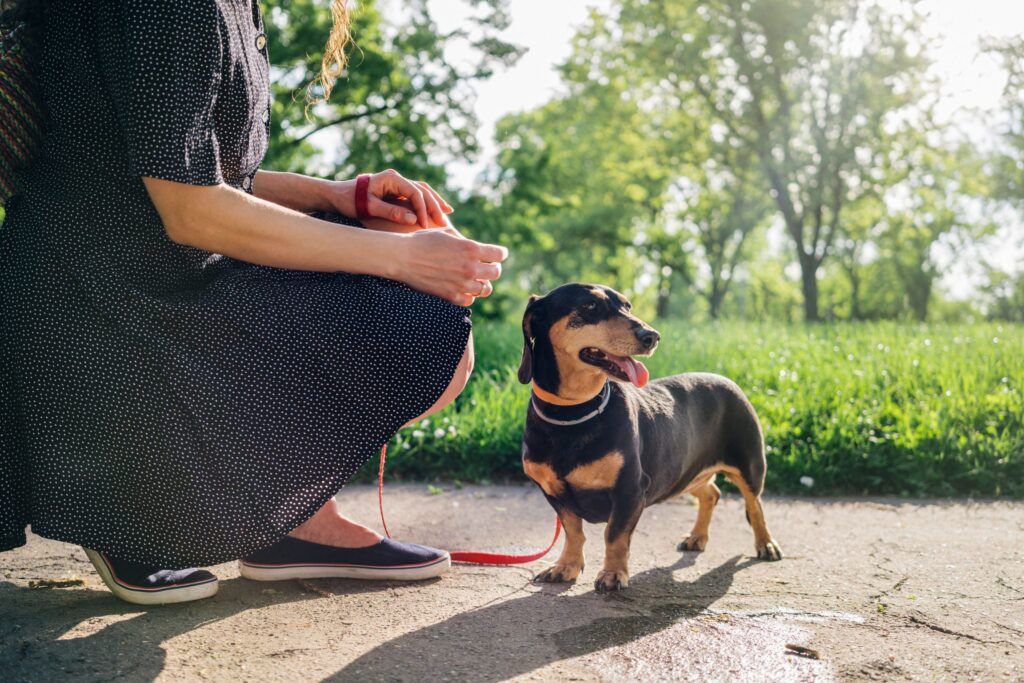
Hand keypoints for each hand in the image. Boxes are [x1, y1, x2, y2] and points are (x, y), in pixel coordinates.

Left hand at [329, 169, 452, 228]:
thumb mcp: (369, 208)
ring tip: (447, 213)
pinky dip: (427, 202)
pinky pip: (416, 195)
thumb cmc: (350, 200)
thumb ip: (391, 212)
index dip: (422, 209)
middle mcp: (396, 178)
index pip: (414, 193)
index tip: (425, 226)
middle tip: (443, 222)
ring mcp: (397, 184)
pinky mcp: (396, 191)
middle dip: (434, 206)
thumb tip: (413, 220)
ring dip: (434, 202)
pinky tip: (436, 209)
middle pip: (422, 190)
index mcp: (391, 179)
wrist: (338, 195)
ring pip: (422, 191)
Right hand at [391, 227, 507, 305]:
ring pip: (486, 289)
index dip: (500, 254)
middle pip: (496, 272)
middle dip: (493, 268)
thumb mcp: (447, 234)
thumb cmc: (422, 242)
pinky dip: (468, 295)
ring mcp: (462, 284)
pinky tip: (462, 288)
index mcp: (471, 248)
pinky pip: (470, 300)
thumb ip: (465, 242)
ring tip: (474, 279)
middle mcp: (470, 267)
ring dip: (481, 283)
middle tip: (487, 267)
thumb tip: (478, 248)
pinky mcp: (452, 297)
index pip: (500, 254)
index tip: (497, 255)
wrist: (402, 258)